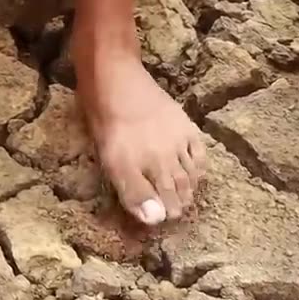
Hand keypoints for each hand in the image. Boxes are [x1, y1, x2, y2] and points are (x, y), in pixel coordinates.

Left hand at [76, 45, 206, 225]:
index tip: (159, 223)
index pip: (151, 203)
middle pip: (173, 192)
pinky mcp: (187, 128)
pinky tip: (196, 176)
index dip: (156, 216)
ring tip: (185, 203)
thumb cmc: (99, 114)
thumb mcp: (104, 153)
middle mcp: (157, 158)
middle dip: (175, 208)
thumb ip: (129, 187)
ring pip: (188, 178)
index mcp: (131, 167)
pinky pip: (199, 157)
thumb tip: (154, 220)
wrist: (115, 76)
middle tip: (176, 217)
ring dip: (188, 193)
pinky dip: (199, 170)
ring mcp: (175, 143)